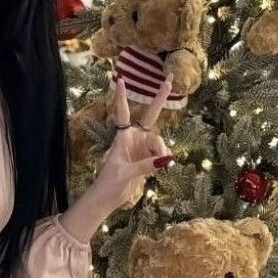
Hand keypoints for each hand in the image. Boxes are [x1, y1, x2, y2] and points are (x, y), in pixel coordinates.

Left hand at [59, 78, 174, 243]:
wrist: (108, 198)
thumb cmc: (110, 183)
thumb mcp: (126, 173)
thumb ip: (146, 165)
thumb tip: (166, 160)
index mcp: (123, 137)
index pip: (122, 112)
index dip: (122, 97)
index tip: (120, 79)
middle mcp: (133, 138)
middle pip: (150, 115)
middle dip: (159, 99)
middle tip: (169, 81)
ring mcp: (142, 147)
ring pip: (159, 142)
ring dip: (162, 151)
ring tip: (162, 165)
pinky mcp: (147, 158)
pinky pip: (161, 155)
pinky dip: (163, 162)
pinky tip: (164, 168)